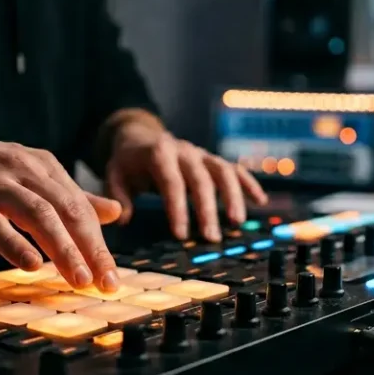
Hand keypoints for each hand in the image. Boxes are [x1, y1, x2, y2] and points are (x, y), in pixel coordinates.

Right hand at [0, 116, 122, 291]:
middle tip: (105, 284)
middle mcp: (21, 171)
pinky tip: (30, 265)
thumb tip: (114, 212)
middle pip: (66, 211)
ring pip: (36, 214)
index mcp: (41, 167)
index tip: (112, 278)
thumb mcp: (27, 175)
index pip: (80, 208)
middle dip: (90, 249)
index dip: (99, 244)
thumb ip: (69, 196)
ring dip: (61, 248)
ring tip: (78, 278)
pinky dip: (13, 243)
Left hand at [104, 117, 266, 241]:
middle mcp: (184, 151)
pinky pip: (234, 169)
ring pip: (223, 171)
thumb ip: (117, 195)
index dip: (177, 208)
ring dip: (233, 196)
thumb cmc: (128, 161)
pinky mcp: (212, 159)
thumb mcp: (114, 173)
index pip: (171, 182)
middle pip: (200, 179)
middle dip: (207, 209)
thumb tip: (124, 219)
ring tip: (237, 223)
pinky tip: (259, 201)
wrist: (140, 136)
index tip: (181, 235)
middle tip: (211, 238)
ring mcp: (201, 154)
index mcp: (159, 153)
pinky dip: (248, 183)